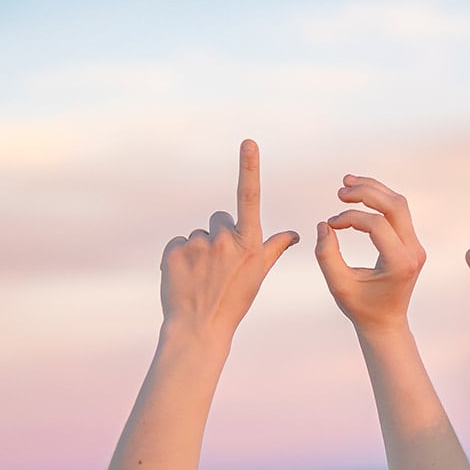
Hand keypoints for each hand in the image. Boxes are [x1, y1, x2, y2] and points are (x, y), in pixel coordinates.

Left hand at [158, 140, 298, 342]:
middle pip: (219, 219)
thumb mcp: (258, 274)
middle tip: (219, 266)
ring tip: (201, 277)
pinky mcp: (174, 251)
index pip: (249, 197)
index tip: (248, 142)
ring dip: (199, 249)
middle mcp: (224, 239)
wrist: (199, 327)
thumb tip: (295, 233)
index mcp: (249, 243)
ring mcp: (198, 244)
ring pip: (198, 233)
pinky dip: (180, 257)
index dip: (249, 168)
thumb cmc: (234, 301)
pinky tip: (186, 277)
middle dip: (219, 235)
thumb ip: (274, 248)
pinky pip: (178, 243)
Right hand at [314, 175, 425, 334]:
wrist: (386, 323)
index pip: (376, 224)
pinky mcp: (412, 243)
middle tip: (340, 191)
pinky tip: (359, 195)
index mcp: (400, 263)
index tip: (331, 225)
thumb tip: (324, 225)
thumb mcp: (339, 285)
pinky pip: (398, 213)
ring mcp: (416, 246)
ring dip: (374, 190)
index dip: (350, 218)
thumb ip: (327, 255)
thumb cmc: (361, 308)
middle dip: (366, 192)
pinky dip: (379, 200)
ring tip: (347, 183)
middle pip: (395, 205)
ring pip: (399, 204)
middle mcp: (413, 252)